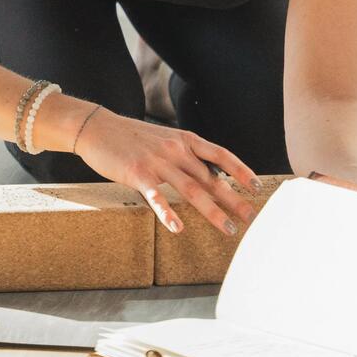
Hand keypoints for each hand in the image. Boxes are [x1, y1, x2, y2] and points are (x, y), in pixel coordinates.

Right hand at [73, 109, 260, 236]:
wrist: (98, 127)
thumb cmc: (133, 138)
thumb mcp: (166, 140)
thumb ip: (186, 156)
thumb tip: (211, 176)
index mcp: (185, 140)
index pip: (221, 155)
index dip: (241, 171)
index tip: (258, 187)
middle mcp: (176, 149)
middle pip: (211, 178)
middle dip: (234, 199)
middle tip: (251, 218)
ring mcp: (157, 161)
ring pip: (191, 189)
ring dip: (212, 211)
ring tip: (228, 229)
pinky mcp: (137, 174)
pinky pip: (156, 196)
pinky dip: (167, 213)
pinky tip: (177, 228)